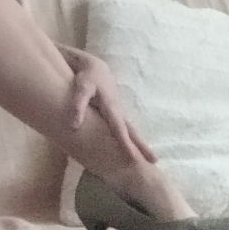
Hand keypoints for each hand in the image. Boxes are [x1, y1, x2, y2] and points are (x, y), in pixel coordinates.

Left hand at [62, 46, 156, 163]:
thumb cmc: (87, 78)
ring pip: (131, 130)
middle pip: (132, 131)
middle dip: (142, 146)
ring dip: (140, 143)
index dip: (126, 144)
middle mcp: (119, 111)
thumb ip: (78, 105)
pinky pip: (126, 127)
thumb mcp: (81, 88)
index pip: (120, 130)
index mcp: (112, 108)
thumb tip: (74, 126)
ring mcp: (120, 111)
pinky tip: (135, 146)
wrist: (95, 67)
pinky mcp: (117, 112)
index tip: (134, 159)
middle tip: (154, 162)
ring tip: (150, 159)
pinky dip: (133, 137)